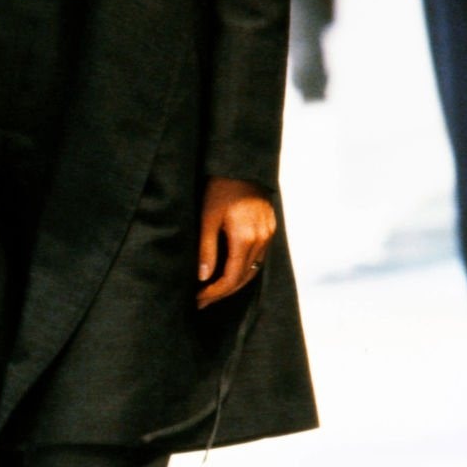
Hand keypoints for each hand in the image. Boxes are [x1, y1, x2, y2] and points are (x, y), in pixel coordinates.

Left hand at [197, 177, 275, 307]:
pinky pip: (257, 258)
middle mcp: (261, 239)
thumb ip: (206, 249)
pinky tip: (229, 272)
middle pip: (243, 278)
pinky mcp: (269, 228)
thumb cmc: (219, 188)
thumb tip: (203, 278)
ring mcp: (268, 234)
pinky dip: (243, 269)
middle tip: (201, 302)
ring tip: (212, 292)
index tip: (197, 300)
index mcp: (246, 239)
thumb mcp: (207, 218)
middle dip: (221, 293)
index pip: (230, 278)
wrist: (241, 164)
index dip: (213, 293)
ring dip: (233, 283)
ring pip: (252, 270)